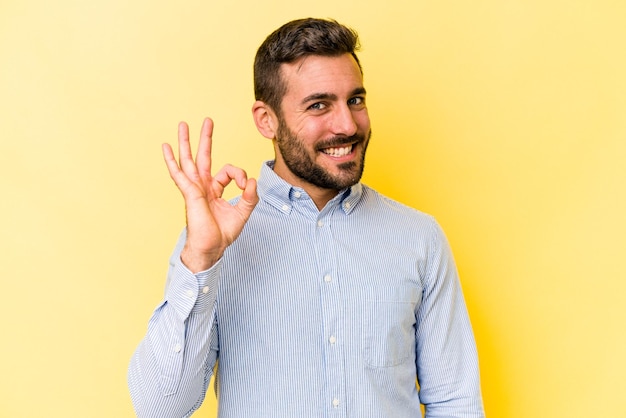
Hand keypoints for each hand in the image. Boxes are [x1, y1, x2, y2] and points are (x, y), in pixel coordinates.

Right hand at [162, 118, 257, 272]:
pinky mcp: (190, 194)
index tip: (246, 185)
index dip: (240, 175)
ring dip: (185, 142)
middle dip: (205, 138)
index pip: (229, 172)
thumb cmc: (222, 234)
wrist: (210, 249)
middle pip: (203, 157)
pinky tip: (165, 147)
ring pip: (188, 160)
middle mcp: (203, 187)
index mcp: (215, 190)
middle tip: (208, 120)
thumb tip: (252, 180)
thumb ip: (250, 197)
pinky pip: (179, 174)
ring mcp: (194, 189)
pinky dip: (171, 160)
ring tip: (182, 124)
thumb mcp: (243, 213)